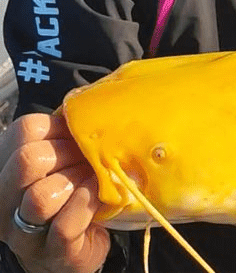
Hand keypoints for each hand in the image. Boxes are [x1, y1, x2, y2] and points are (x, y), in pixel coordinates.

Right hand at [0, 114, 108, 272]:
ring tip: (94, 179)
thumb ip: (69, 135)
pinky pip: (64, 224)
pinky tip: (101, 196)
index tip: (80, 137)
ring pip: (40, 196)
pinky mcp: (49, 251)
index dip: (62, 127)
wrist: (74, 244)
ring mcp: (21, 230)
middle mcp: (4, 199)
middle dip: (68, 154)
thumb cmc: (71, 191)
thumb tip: (97, 109)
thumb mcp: (64, 158)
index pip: (25, 130)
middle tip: (88, 159)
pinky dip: (87, 204)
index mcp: (6, 165)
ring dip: (77, 182)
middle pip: (28, 161)